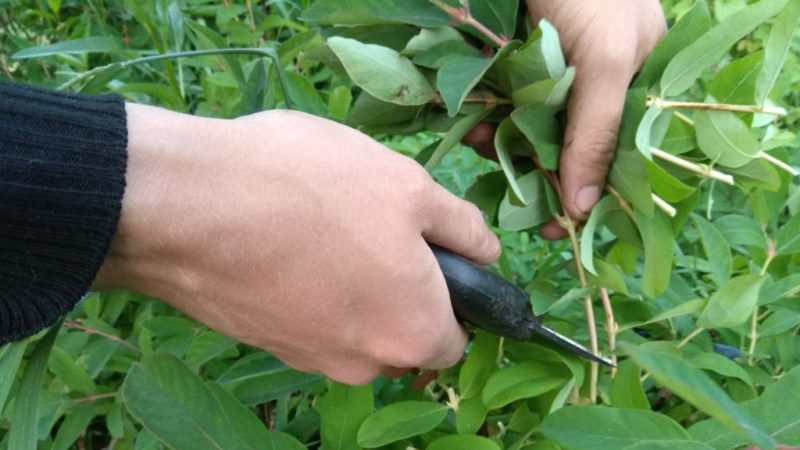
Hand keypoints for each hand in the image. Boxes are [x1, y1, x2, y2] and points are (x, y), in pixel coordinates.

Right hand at [93, 104, 500, 384]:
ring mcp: (305, 357)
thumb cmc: (314, 189)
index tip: (428, 253)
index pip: (454, 340)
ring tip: (319, 222)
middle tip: (368, 222)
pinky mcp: (261, 340)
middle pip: (400, 333)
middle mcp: (362, 362)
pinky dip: (306, 284)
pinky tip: (283, 236)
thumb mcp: (409, 186)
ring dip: (349, 282)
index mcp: (412, 333)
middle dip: (398, 287)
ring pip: (350, 323)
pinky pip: (306, 316)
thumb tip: (487, 253)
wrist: (188, 205)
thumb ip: (463, 228)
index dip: (452, 296)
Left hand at [467, 0, 665, 237]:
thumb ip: (597, 133)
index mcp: (631, 81)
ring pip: (527, 128)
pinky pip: (498, 103)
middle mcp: (591, 81)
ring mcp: (549, 71)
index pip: (614, 154)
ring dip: (504, 143)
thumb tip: (583, 207)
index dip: (586, 193)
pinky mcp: (511, 61)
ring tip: (484, 141)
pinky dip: (485, 117)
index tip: (556, 228)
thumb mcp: (604, 60)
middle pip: (565, 146)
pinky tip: (475, 122)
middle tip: (512, 191)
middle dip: (535, 168)